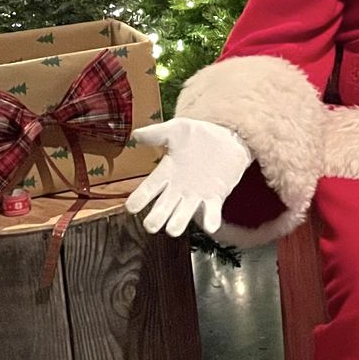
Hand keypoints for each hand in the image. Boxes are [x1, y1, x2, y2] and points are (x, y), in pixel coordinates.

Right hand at [126, 117, 252, 236]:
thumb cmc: (198, 134)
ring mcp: (196, 195)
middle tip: (151, 225)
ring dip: (179, 222)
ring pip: (184, 214)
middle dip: (157, 217)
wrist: (227, 137)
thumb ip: (156, 133)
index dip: (139, 198)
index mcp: (166, 173)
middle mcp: (178, 189)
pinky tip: (211, 226)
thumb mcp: (176, 129)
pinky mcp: (215, 198)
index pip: (148, 188)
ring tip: (173, 229)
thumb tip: (135, 135)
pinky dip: (211, 220)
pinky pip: (212, 212)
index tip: (131, 207)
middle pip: (163, 207)